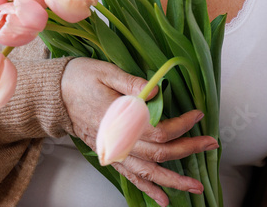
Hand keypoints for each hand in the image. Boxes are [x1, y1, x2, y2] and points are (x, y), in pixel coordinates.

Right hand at [60, 58, 216, 206]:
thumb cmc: (82, 78)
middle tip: (212, 145)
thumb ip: (133, 84)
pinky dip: (148, 191)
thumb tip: (158, 90)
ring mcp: (113, 152)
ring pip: (147, 173)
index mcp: (119, 119)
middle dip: (188, 151)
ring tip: (195, 187)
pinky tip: (163, 200)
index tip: (198, 114)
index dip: (181, 126)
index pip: (158, 131)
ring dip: (173, 181)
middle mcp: (117, 141)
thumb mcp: (107, 72)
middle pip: (158, 154)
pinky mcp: (110, 157)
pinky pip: (131, 178)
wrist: (54, 95)